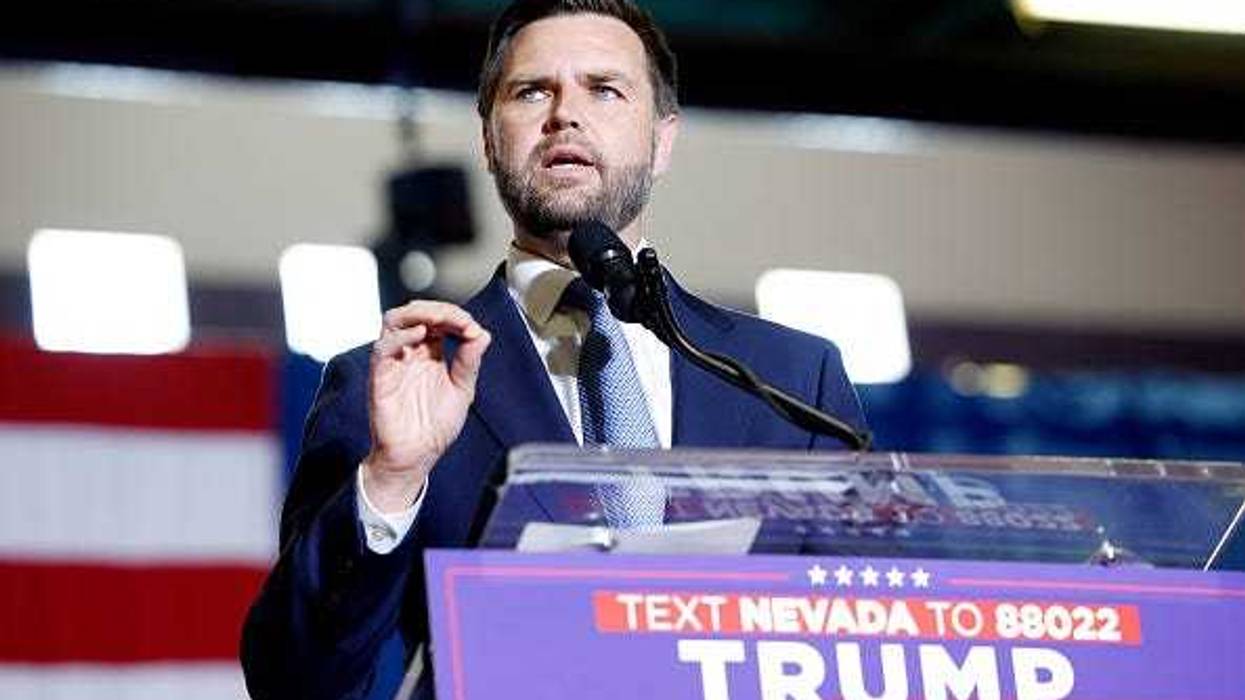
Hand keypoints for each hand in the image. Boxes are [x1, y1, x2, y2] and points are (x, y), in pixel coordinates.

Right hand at [361, 300, 490, 511]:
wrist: (417, 456)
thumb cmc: (435, 427)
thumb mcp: (462, 390)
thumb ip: (470, 362)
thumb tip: (483, 333)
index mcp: (431, 353)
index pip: (438, 320)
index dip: (455, 316)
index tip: (472, 328)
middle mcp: (411, 353)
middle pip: (415, 313)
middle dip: (438, 309)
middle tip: (458, 319)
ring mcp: (394, 362)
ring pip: (394, 321)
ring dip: (417, 313)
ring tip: (439, 319)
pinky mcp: (380, 376)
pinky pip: (383, 348)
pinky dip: (400, 337)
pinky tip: (420, 336)